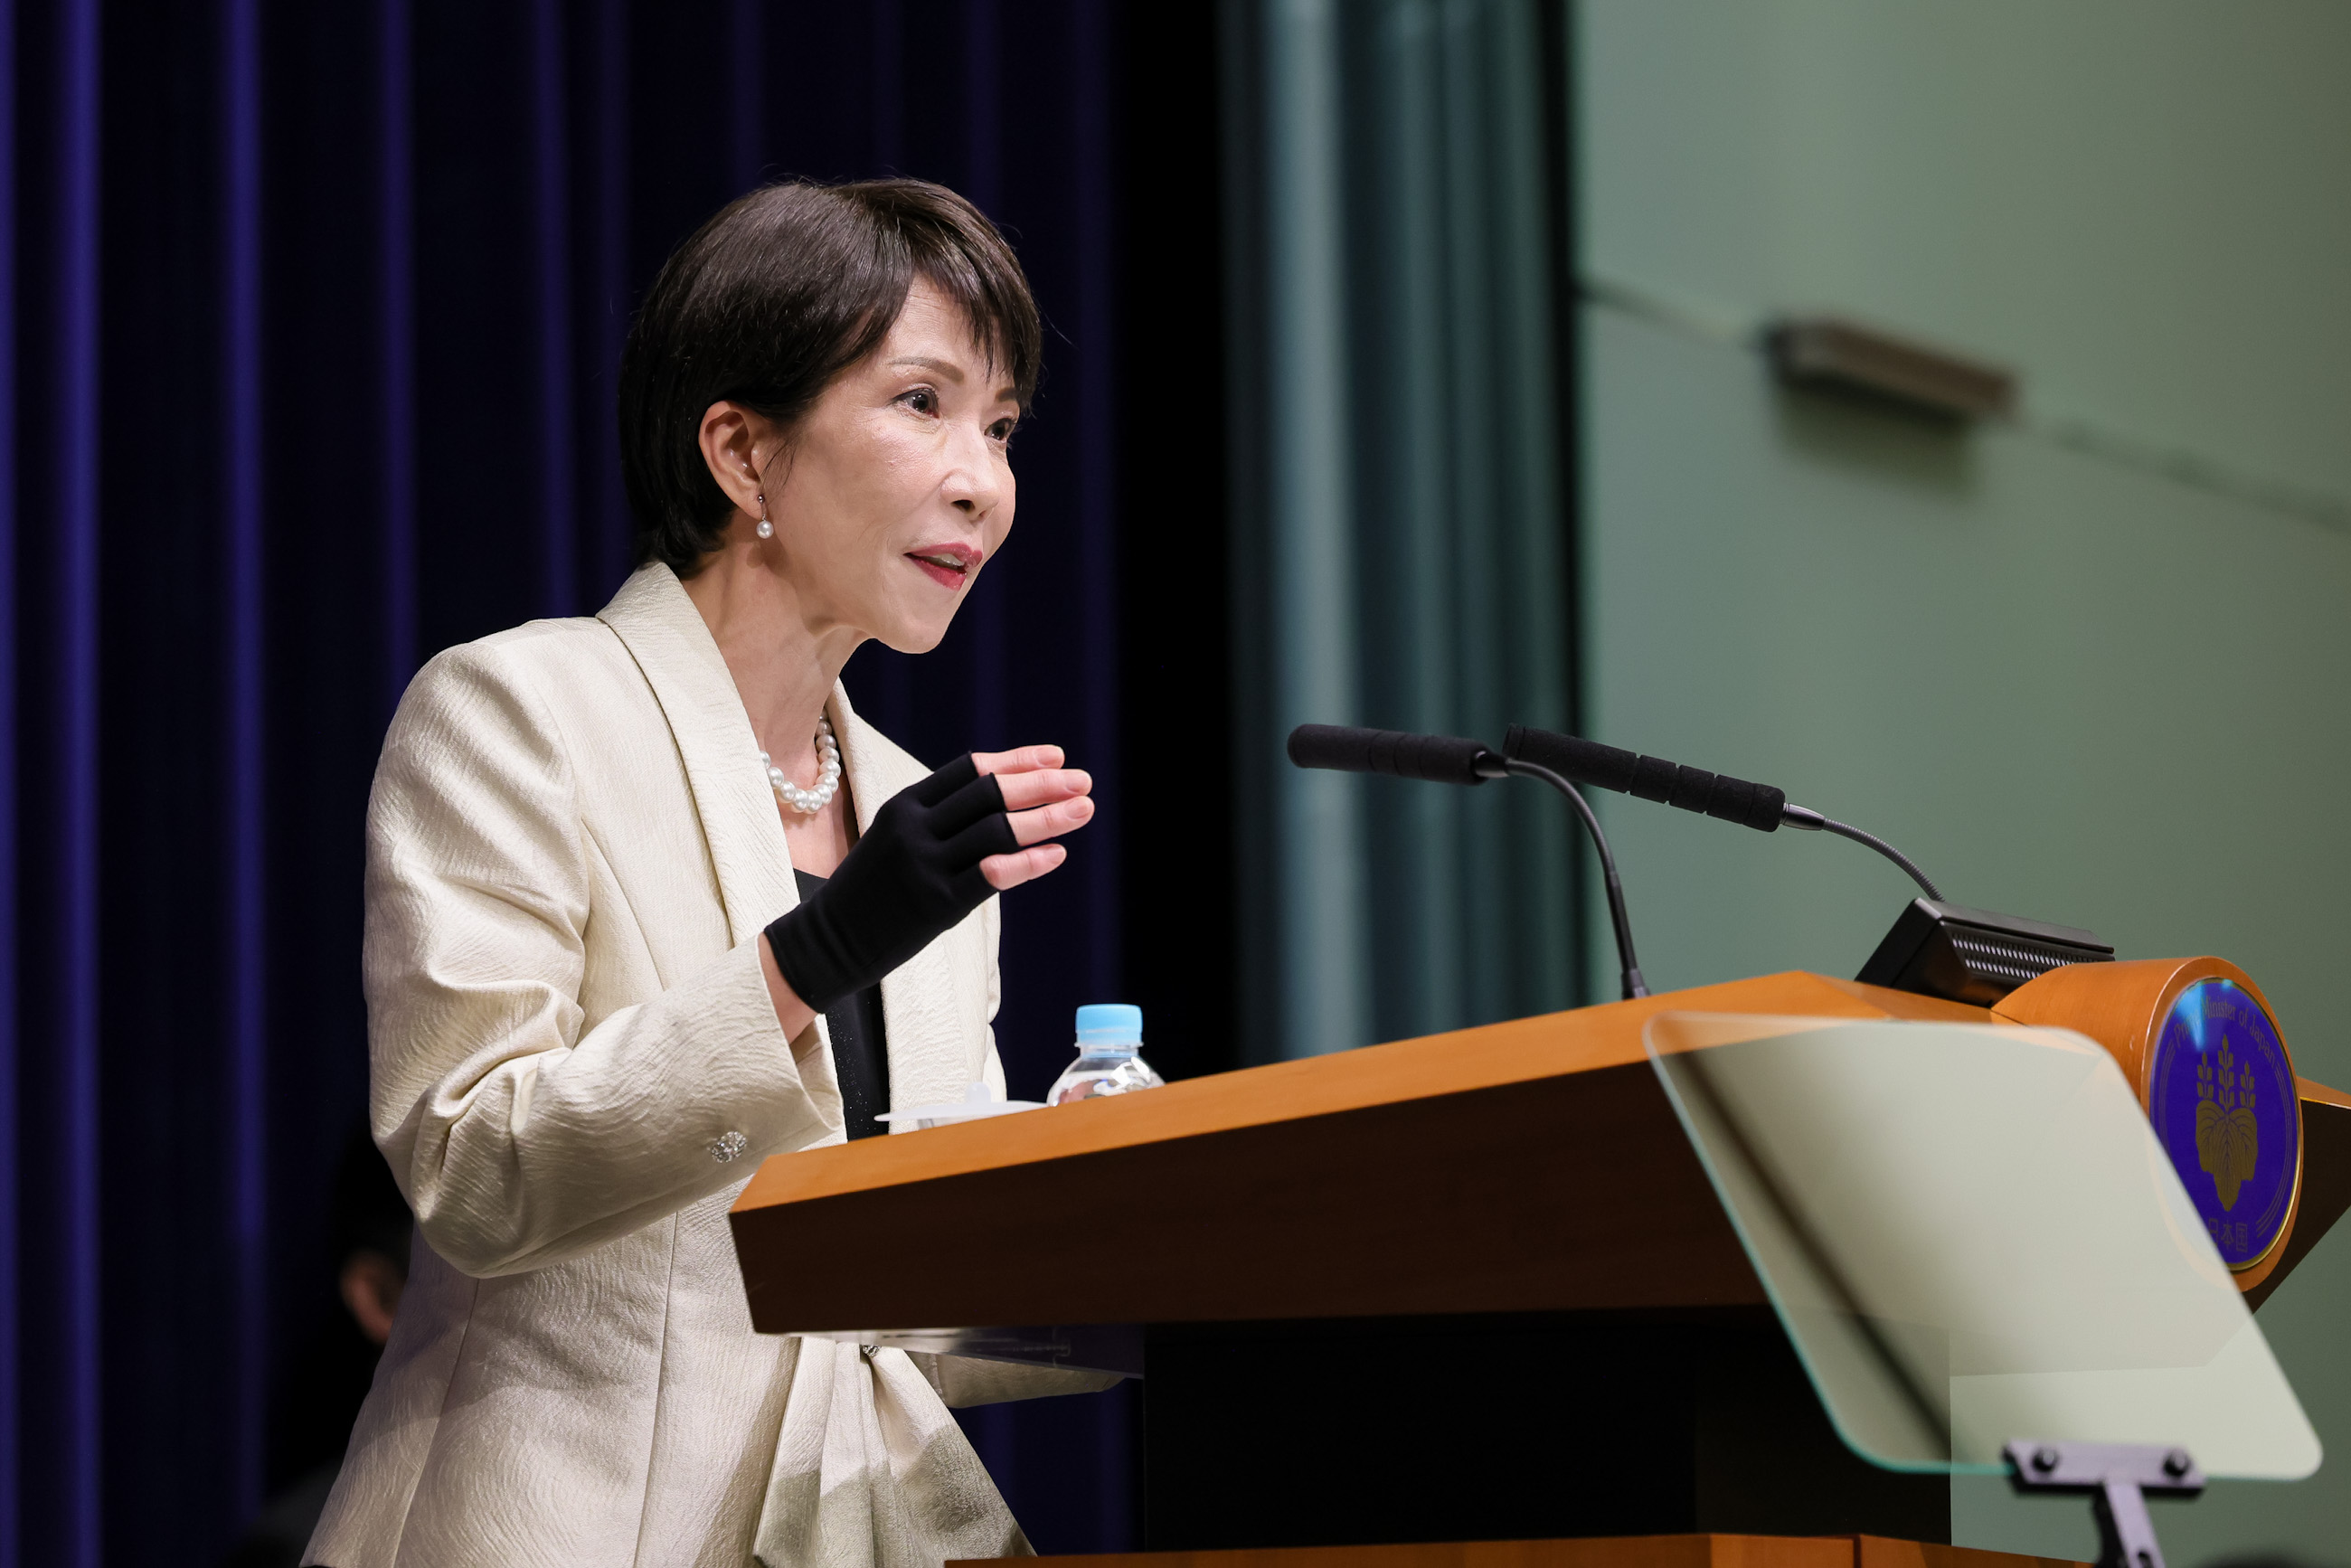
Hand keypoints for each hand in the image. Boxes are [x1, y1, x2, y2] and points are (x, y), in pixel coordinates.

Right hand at [764, 746, 1092, 1011]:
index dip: (1018, 760)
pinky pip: (991, 876)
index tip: (1058, 757)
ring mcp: (924, 866)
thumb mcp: (895, 836)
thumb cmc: (871, 888)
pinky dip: (1028, 862)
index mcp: (905, 804)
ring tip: (1084, 809)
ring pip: (997, 831)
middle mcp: (914, 828)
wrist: (827, 939)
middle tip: (1085, 780)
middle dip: (1042, 784)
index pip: (970, 769)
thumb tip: (1004, 798)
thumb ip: (940, 817)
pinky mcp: (935, 906)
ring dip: (1047, 819)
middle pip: (989, 794)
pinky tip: (1058, 854)